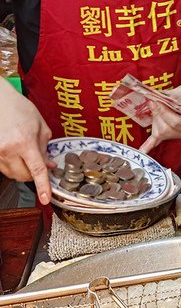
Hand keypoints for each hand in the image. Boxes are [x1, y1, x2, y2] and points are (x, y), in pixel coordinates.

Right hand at [0, 83, 52, 202]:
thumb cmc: (20, 109)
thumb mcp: (41, 127)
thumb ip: (45, 148)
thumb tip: (49, 166)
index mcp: (24, 142)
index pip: (37, 170)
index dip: (43, 186)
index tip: (46, 198)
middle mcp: (8, 149)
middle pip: (24, 176)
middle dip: (35, 174)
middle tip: (40, 163)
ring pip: (14, 174)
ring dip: (23, 170)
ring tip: (26, 153)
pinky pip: (4, 168)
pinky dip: (13, 165)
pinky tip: (17, 154)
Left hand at [139, 83, 180, 154]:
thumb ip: (169, 96)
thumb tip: (152, 98)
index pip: (175, 122)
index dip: (163, 112)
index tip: (155, 101)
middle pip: (165, 130)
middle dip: (157, 115)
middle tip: (154, 102)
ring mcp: (179, 135)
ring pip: (160, 133)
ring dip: (155, 120)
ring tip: (157, 108)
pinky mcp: (171, 134)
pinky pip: (158, 141)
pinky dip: (149, 145)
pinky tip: (142, 150)